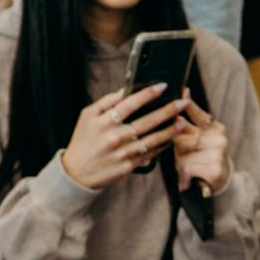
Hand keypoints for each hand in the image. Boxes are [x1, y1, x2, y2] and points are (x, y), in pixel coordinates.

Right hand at [57, 83, 177, 191]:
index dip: (148, 93)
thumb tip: (124, 90)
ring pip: (152, 139)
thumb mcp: (87, 116)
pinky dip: (161, 146)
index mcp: (105, 121)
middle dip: (168, 110)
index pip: (130, 103)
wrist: (77, 173)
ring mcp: (123, 152)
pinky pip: (149, 154)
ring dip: (170, 130)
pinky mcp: (128, 166)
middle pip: (147, 121)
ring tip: (183, 122)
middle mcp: (115, 136)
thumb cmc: (83, 141)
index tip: (163, 86)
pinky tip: (170, 139)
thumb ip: (105, 102)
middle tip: (183, 102)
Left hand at [167, 98, 230, 195]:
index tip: (183, 93)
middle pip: (181, 139)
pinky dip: (184, 177)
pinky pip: (187, 169)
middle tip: (184, 160)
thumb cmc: (202, 159)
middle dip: (177, 152)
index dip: (189, 105)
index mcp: (214, 128)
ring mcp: (218, 153)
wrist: (220, 183)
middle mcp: (219, 138)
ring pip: (183, 157)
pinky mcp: (215, 169)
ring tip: (188, 171)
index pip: (198, 114)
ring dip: (180, 167)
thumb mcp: (196, 141)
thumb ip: (187, 122)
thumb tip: (184, 93)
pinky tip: (189, 180)